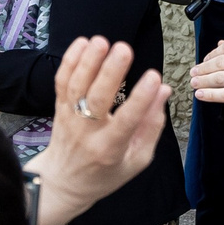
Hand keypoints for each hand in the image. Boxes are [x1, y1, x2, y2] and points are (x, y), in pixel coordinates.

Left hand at [29, 36, 169, 224]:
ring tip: (102, 41)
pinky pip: (61, 82)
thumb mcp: (137, 160)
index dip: (141, 99)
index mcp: (111, 149)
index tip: (154, 77)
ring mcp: (70, 119)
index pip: (127, 121)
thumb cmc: (106, 173)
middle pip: (97, 100)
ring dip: (88, 62)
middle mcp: (87, 133)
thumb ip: (152, 126)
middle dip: (110, 73)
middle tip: (124, 49)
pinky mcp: (59, 108)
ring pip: (76, 88)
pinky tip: (82, 43)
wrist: (63, 183)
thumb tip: (164, 90)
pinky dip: (70, 61)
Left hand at [191, 34, 223, 121]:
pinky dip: (210, 95)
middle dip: (204, 67)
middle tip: (194, 72)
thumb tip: (222, 44)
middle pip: (221, 61)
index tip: (206, 59)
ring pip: (220, 77)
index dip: (213, 53)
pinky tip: (201, 95)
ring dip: (203, 80)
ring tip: (194, 83)